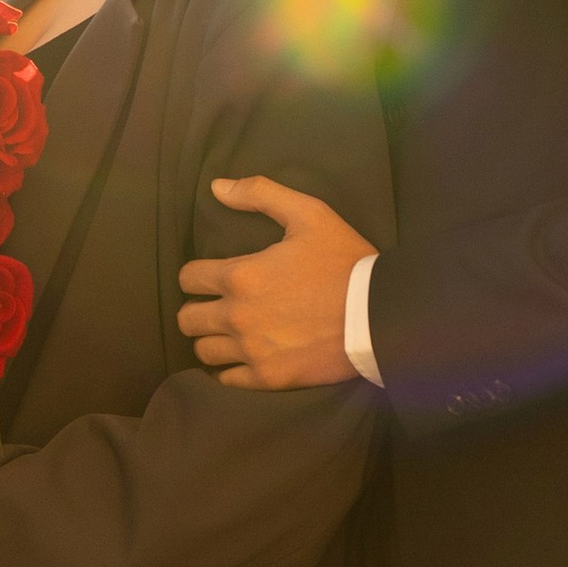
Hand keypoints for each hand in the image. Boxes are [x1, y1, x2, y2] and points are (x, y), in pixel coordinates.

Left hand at [177, 177, 374, 390]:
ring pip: (204, 351)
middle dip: (196, 308)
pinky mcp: (270, 378)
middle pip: (187, 319)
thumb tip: (216, 186)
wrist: (381, 315)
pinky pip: (228, 380)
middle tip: (214, 305)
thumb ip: (259, 193)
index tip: (208, 276)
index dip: (195, 275)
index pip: (189, 279)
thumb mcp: (308, 213)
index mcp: (241, 275)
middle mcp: (238, 316)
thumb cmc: (344, 260)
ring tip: (226, 332)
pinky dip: (229, 369)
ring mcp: (253, 351)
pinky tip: (241, 357)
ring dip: (211, 339)